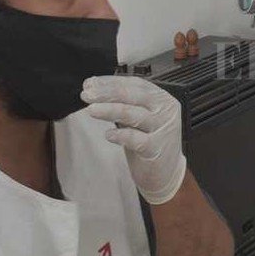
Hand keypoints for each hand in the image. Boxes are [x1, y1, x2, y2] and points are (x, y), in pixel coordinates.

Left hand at [81, 76, 186, 204]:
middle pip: (134, 96)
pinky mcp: (156, 148)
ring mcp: (162, 129)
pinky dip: (121, 135)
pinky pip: (136, 139)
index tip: (90, 83)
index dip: (111, 82)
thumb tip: (96, 90)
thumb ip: (124, 104)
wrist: (167, 173)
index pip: (135, 84)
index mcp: (161, 98)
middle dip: (107, 93)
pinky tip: (109, 134)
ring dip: (110, 110)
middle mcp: (165, 110)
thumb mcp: (140, 118)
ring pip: (134, 114)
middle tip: (87, 94)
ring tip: (92, 110)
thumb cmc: (150, 143)